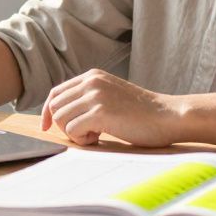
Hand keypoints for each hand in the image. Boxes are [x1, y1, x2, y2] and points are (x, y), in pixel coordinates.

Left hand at [41, 69, 182, 146]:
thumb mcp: (111, 96)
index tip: (47, 126)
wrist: (168, 116)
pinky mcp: (100, 112)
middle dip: (64, 125)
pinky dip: (83, 139)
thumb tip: (60, 114)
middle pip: (54, 107)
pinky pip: (72, 130)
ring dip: (74, 133)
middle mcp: (91, 82)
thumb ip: (89, 98)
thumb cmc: (142, 113)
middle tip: (86, 133)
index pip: (55, 92)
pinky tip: (100, 137)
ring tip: (96, 134)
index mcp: (92, 76)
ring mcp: (95, 95)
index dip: (48, 111)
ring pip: (61, 119)